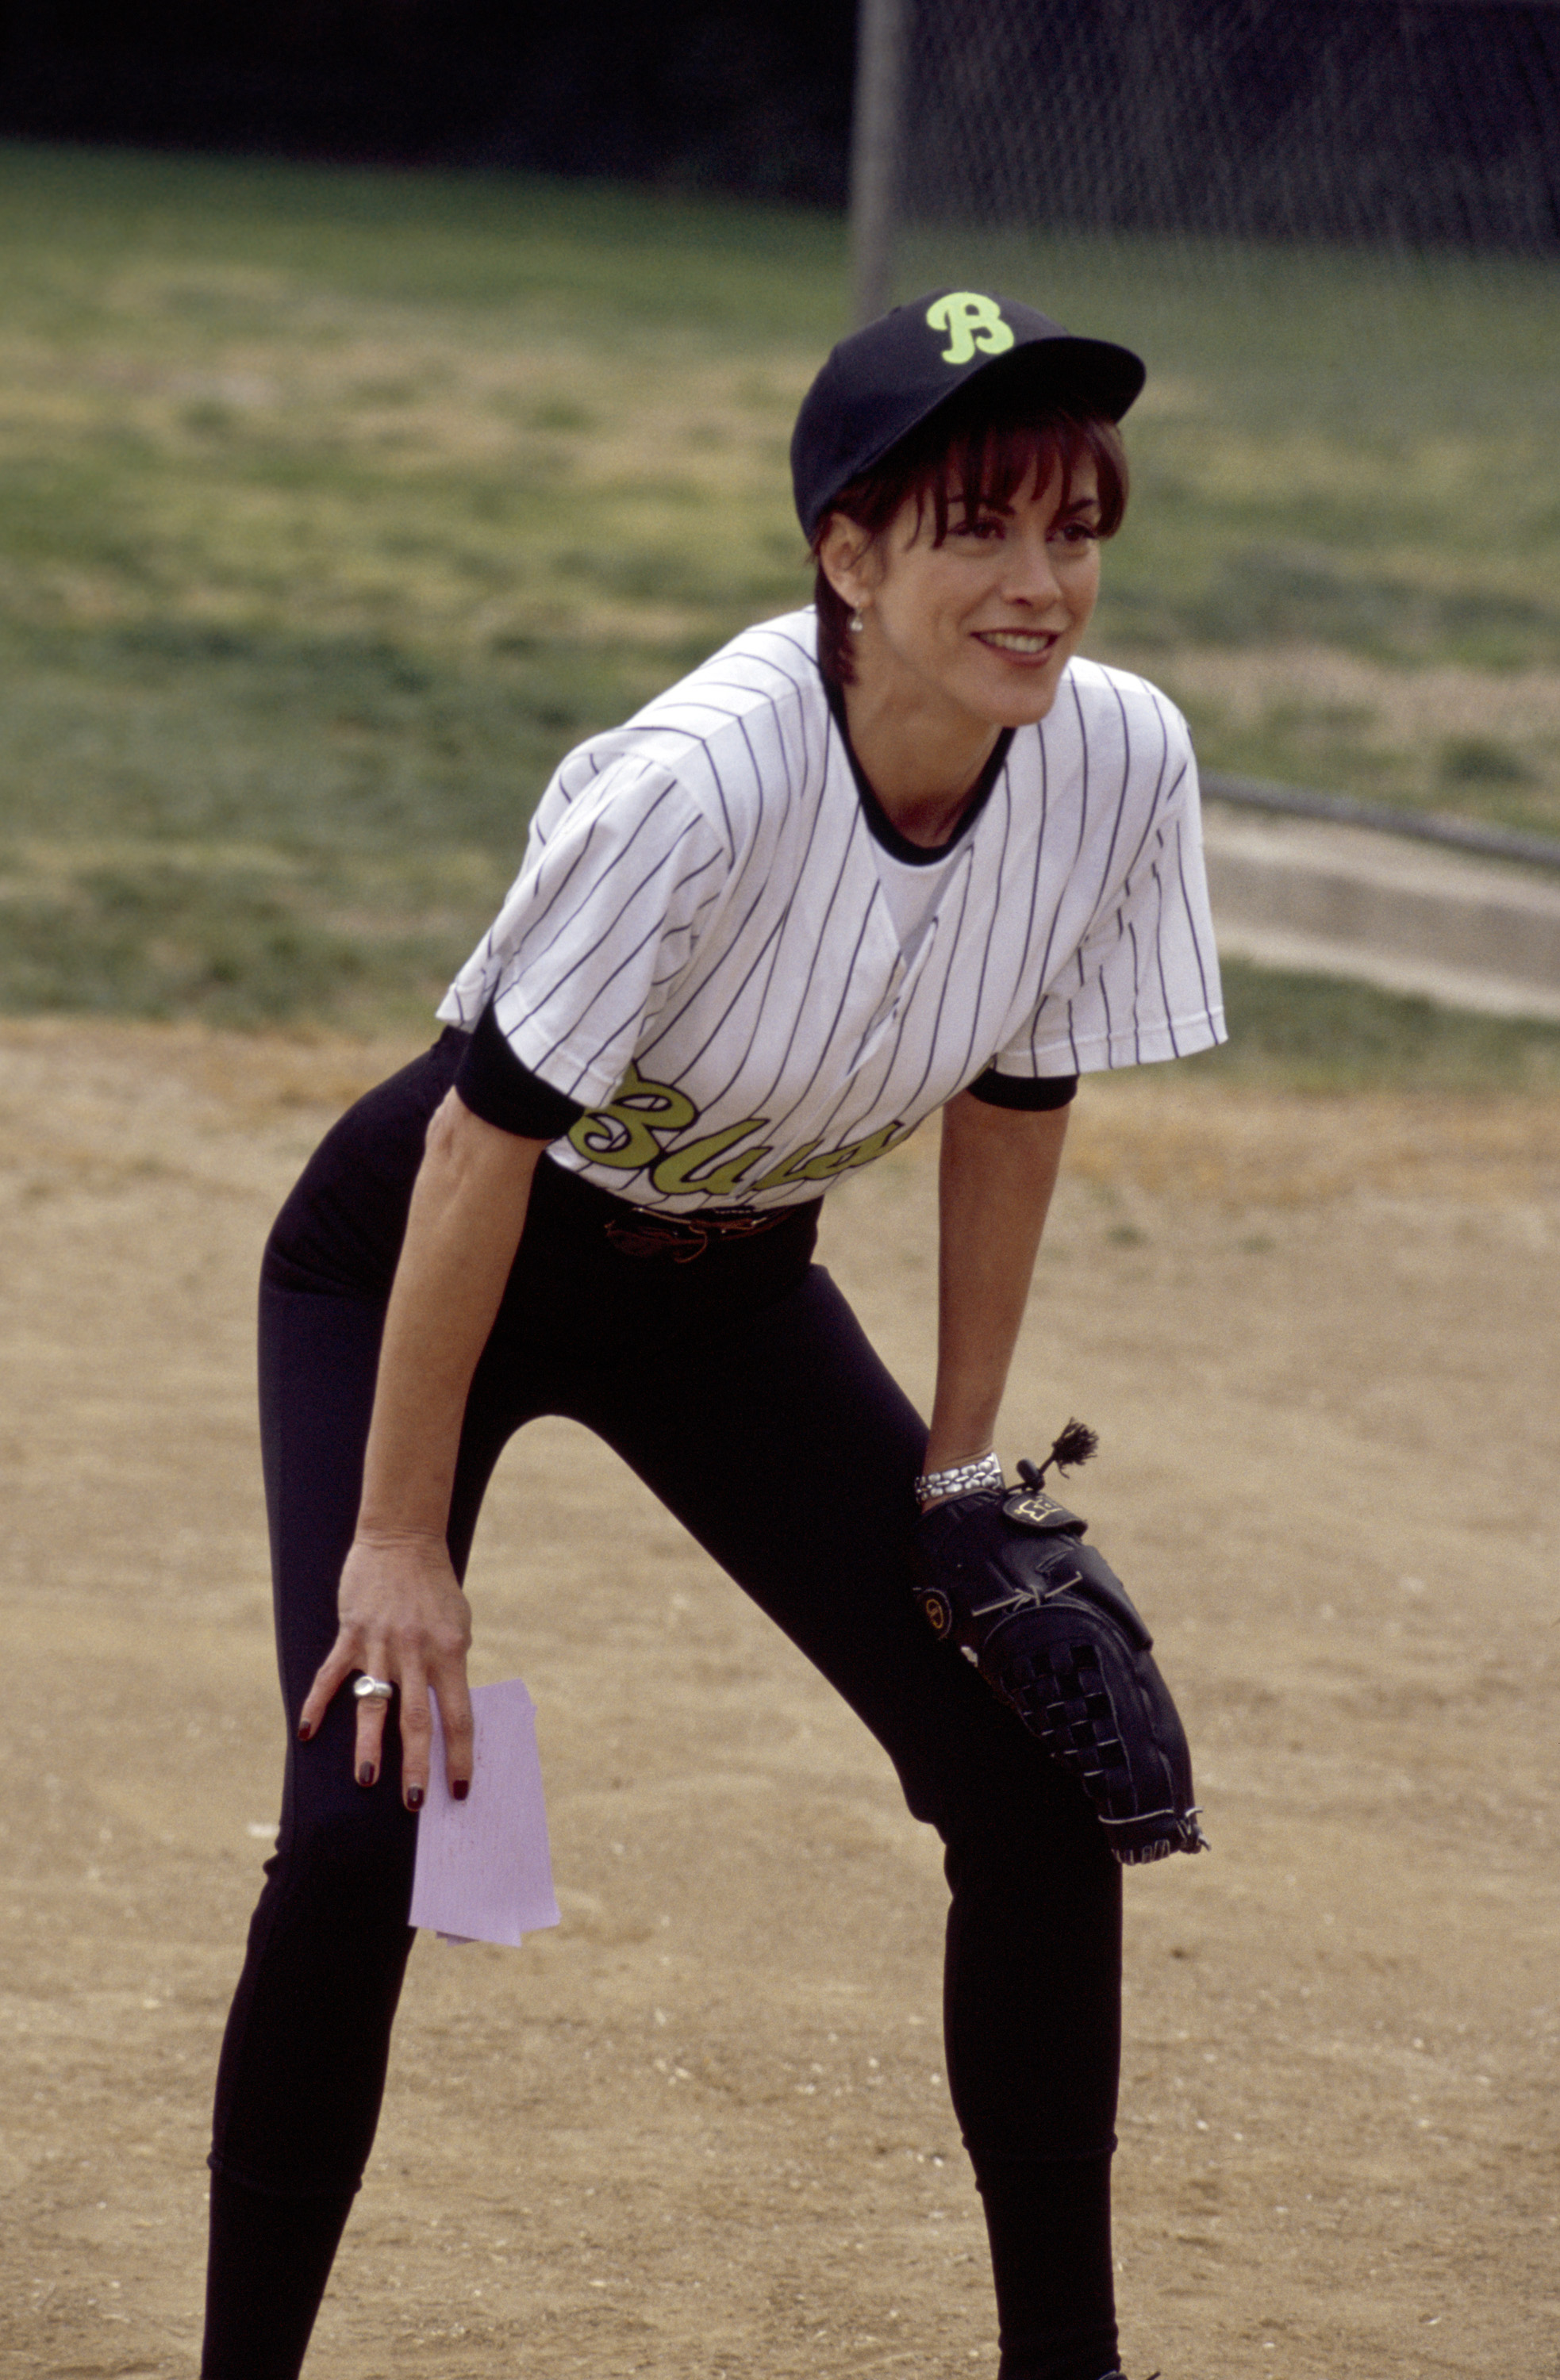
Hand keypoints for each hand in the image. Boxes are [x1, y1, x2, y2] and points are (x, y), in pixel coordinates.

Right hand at [297, 1530, 473, 1810]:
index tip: (460, 1790)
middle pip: (417, 1719)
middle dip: (417, 1764)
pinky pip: (331, 1674)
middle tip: (414, 1804)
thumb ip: (450, 1668)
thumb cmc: (436, 1588)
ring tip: (367, 1779)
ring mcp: (380, 1643)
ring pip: (374, 1703)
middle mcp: (416, 1651)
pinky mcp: (351, 1633)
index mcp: (450, 1652)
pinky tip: (307, 1732)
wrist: (403, 1539)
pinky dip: (318, 1703)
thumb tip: (447, 1715)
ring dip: (369, 1744)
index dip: (460, 1755)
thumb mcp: (458, 1626)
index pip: (458, 1715)